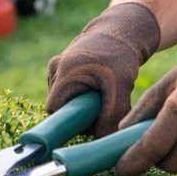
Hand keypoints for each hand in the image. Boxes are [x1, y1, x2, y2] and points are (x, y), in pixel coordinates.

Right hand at [46, 2, 159, 136]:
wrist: (121, 31)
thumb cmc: (121, 56)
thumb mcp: (120, 87)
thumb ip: (111, 117)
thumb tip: (104, 144)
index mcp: (64, 72)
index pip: (55, 112)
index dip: (70, 124)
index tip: (89, 125)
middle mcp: (55, 68)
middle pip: (59, 107)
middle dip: (78, 114)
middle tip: (101, 110)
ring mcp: (56, 66)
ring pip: (64, 100)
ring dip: (81, 105)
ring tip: (102, 95)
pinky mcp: (62, 67)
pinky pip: (68, 91)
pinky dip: (82, 95)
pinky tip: (98, 89)